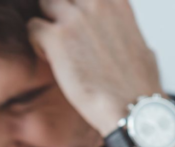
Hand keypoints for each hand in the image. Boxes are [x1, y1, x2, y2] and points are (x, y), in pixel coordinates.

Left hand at [28, 0, 162, 134]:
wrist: (132, 108)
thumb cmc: (137, 86)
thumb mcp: (141, 45)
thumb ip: (124, 31)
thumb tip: (123, 36)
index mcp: (117, 2)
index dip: (77, 7)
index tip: (78, 29)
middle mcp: (96, 3)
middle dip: (59, 11)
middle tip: (63, 37)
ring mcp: (75, 18)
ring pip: (45, 3)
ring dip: (46, 23)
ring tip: (55, 47)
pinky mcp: (57, 38)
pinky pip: (33, 27)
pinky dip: (36, 42)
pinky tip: (50, 59)